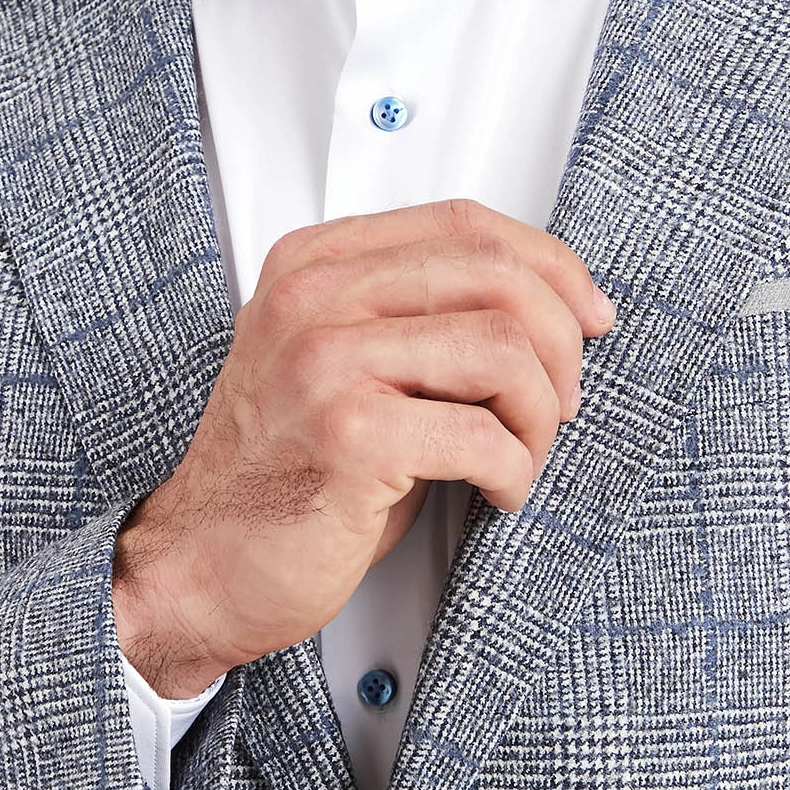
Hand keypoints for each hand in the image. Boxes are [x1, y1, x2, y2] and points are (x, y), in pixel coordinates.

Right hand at [110, 196, 614, 694]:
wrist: (201, 566)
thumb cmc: (288, 474)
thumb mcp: (348, 364)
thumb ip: (421, 315)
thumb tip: (555, 305)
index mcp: (315, 263)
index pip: (465, 223)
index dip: (550, 264)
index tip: (588, 315)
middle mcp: (313, 297)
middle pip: (495, 274)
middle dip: (560, 342)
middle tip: (561, 403)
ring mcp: (324, 361)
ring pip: (502, 346)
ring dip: (539, 414)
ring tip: (521, 454)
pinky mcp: (346, 433)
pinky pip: (483, 434)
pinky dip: (514, 471)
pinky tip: (497, 491)